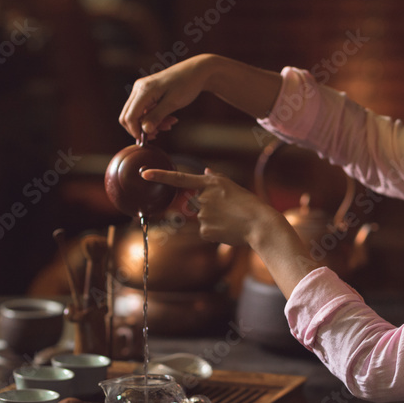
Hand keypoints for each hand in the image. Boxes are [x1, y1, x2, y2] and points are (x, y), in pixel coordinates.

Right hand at [119, 56, 212, 140]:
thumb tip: (144, 131)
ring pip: (137, 115)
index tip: (148, 140)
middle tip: (160, 133)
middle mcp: (138, 88)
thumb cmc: (187, 85)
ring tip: (170, 124)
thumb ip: (157, 116)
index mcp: (143, 90)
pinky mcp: (147, 92)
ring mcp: (141, 90)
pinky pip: (144, 110)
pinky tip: (169, 118)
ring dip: (151, 123)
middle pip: (128, 116)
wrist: (197, 71)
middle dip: (142, 128)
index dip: (136, 132)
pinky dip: (154, 117)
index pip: (129, 117)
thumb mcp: (173, 103)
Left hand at [141, 168, 269, 245]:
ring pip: (199, 219)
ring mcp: (202, 215)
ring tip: (230, 220)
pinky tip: (228, 230)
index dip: (159, 176)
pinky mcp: (204, 230)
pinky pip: (204, 231)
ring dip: (212, 221)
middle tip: (226, 211)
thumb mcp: (233, 186)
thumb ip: (215, 178)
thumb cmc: (249, 204)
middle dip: (205, 209)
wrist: (260, 225)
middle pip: (193, 204)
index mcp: (209, 183)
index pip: (179, 179)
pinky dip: (214, 232)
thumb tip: (206, 170)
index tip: (143, 173)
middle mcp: (202, 198)